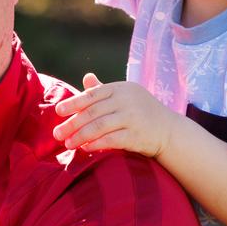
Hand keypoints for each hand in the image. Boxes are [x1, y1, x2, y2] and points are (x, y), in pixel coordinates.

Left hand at [52, 74, 179, 157]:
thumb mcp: (126, 96)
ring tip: (67, 144)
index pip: (92, 95)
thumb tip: (86, 77)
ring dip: (80, 135)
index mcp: (121, 89)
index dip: (74, 103)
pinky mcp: (136, 135)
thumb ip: (104, 89)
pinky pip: (111, 140)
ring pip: (99, 126)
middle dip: (72, 123)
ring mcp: (132, 118)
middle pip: (93, 112)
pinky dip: (96, 144)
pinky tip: (85, 148)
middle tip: (57, 133)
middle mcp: (126, 101)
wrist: (169, 130)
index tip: (58, 111)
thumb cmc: (142, 111)